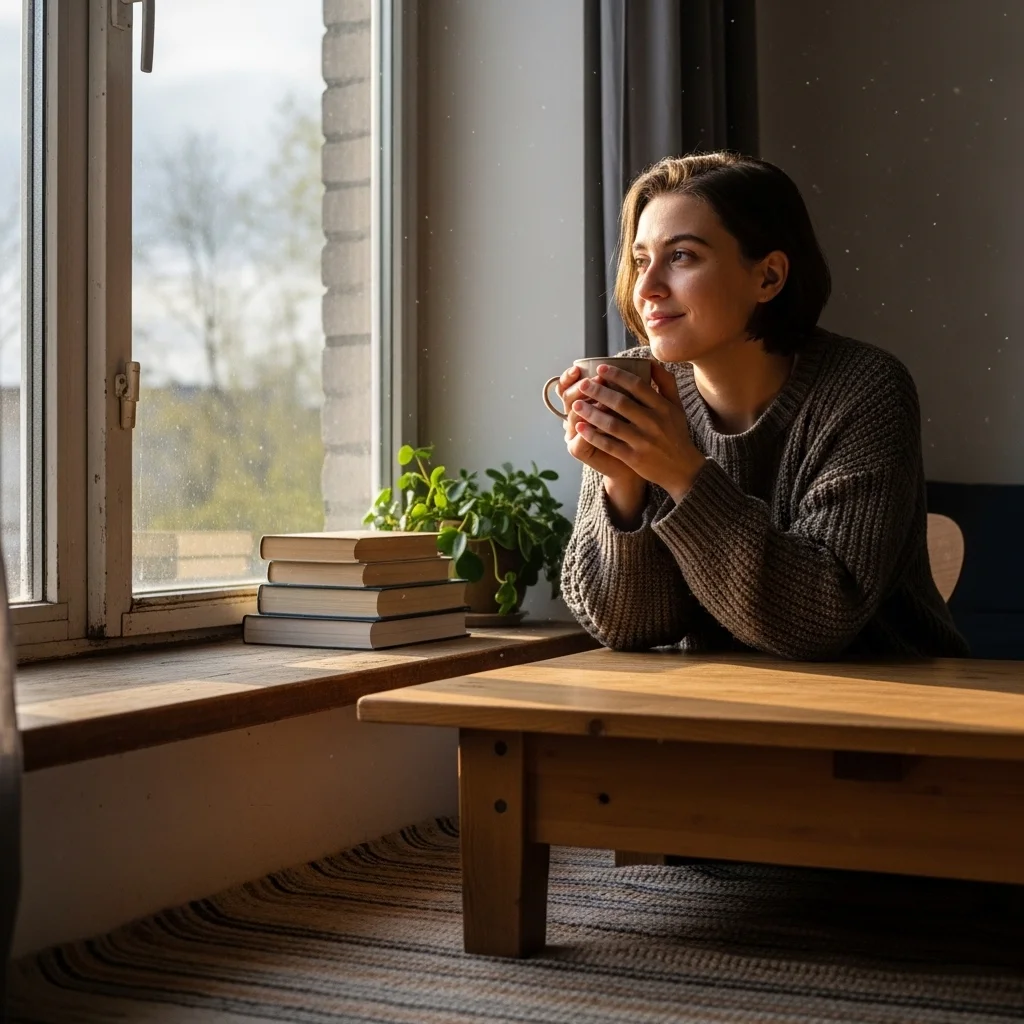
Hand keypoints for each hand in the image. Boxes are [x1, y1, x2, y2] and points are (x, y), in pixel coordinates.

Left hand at [572, 362, 705, 502]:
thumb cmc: (676, 434)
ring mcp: (643, 442)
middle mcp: (654, 423)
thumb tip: (651, 361)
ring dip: (592, 413)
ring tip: (576, 405)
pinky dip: (593, 436)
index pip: (637, 386)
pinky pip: (609, 445)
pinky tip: (580, 428)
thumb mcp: (677, 406)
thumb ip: (666, 383)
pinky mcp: (634, 458)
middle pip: (621, 403)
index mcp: (663, 407)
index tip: (600, 368)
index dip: (617, 375)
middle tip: (583, 384)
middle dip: (599, 392)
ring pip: (612, 424)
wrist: (682, 469)